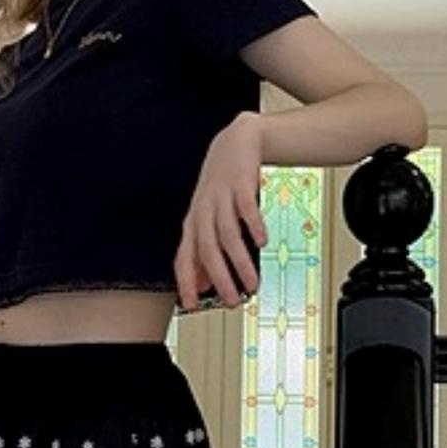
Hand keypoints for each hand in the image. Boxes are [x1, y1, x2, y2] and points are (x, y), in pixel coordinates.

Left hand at [174, 111, 266, 311]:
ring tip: (252, 283)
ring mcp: (221, 197)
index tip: (190, 304)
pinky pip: (246, 208)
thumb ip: (206, 249)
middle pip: (207, 250)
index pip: (184, 257)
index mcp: (194, 222)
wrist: (237, 142)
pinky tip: (262, 242)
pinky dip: (253, 226)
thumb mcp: (209, 218)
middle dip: (219, 279)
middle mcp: (204, 211)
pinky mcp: (240, 184)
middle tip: (231, 301)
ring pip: (227, 235)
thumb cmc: (223, 185)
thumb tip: (202, 282)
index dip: (185, 281)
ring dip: (240, 262)